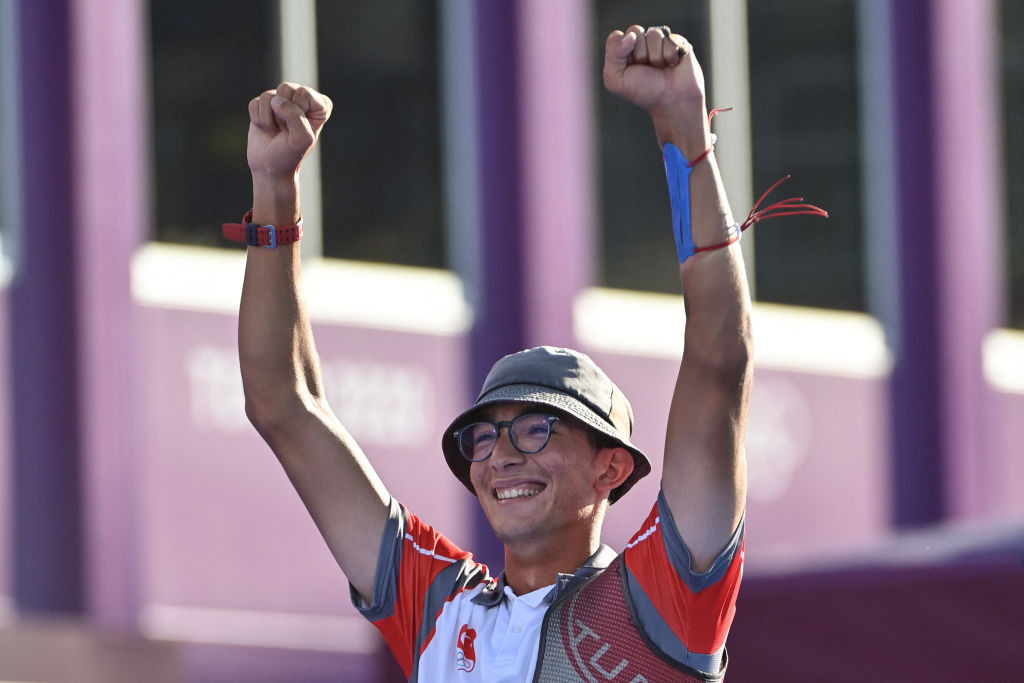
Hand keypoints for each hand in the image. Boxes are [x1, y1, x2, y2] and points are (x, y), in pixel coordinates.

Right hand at [246, 82, 332, 181]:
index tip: (299, 129)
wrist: (270, 167)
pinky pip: (255, 103)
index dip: (297, 112)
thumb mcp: (301, 138)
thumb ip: (295, 115)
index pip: (303, 93)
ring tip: (276, 130)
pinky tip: (266, 128)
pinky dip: (258, 119)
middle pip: (285, 88)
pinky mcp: (263, 104)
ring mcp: (282, 100)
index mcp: (320, 105)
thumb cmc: (290, 154)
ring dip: (269, 119)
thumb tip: (276, 100)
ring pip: (268, 96)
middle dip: (282, 113)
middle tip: (286, 130)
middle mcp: (302, 98)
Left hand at [603, 26, 709, 152]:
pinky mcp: (676, 41)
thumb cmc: (643, 92)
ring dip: (656, 57)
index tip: (629, 68)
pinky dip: (669, 56)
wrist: (672, 102)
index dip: (622, 51)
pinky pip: (669, 39)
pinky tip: (672, 66)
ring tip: (661, 68)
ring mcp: (659, 41)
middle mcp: (641, 44)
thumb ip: (613, 54)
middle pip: (635, 31)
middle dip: (640, 53)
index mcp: (624, 52)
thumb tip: (630, 35)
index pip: (617, 36)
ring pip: (653, 34)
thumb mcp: (616, 80)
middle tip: (647, 69)